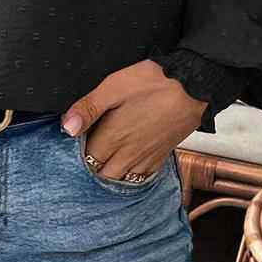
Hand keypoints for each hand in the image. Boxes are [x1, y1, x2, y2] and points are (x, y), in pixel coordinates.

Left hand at [59, 59, 208, 180]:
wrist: (193, 85)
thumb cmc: (153, 82)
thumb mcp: (113, 86)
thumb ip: (89, 108)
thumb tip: (67, 127)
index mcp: (114, 137)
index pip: (87, 159)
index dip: (79, 152)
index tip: (80, 140)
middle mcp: (129, 154)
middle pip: (103, 174)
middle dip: (93, 166)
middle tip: (91, 149)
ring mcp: (147, 157)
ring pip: (122, 179)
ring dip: (111, 173)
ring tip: (107, 158)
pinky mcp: (162, 156)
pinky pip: (143, 177)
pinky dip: (132, 175)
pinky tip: (128, 163)